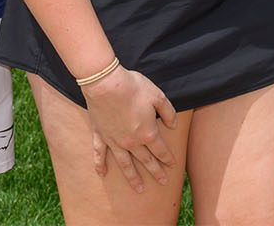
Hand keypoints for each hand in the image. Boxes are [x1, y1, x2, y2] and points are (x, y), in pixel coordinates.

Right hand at [84, 67, 179, 193]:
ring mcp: (114, 141)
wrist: (106, 84)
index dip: (168, 158)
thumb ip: (168, 113)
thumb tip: (173, 125)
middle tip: (162, 182)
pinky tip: (102, 174)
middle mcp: (132, 142)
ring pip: (125, 164)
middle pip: (146, 160)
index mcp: (148, 133)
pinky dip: (100, 165)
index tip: (173, 166)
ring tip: (138, 188)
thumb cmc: (134, 88)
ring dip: (132, 177)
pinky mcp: (100, 135)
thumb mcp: (158, 96)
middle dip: (155, 172)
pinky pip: (100, 154)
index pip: (161, 150)